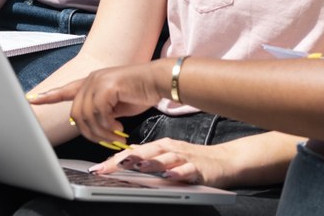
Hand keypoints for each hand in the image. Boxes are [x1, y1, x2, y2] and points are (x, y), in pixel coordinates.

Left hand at [29, 60, 167, 144]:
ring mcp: (97, 81)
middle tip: (108, 139)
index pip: (65, 89)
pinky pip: (99, 114)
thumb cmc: (140, 92)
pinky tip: (119, 128)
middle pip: (76, 114)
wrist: (157, 82)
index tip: (31, 99)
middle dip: (90, 132)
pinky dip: (108, 127)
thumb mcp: (115, 106)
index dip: (48, 96)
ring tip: (116, 135)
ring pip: (86, 117)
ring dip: (101, 132)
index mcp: (91, 82)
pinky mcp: (106, 86)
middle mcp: (91, 79)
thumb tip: (91, 126)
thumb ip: (100, 112)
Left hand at [90, 137, 237, 187]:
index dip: (114, 160)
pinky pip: (187, 171)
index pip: (134, 152)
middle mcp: (171, 149)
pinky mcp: (199, 169)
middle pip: (146, 153)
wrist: (226, 161)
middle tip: (109, 166)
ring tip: (136, 166)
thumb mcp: (168, 155)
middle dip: (126, 160)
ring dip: (150, 163)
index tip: (97, 169)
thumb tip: (123, 156)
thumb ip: (148, 155)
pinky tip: (170, 176)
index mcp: (161, 146)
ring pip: (165, 159)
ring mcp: (185, 158)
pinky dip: (178, 173)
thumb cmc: (194, 159)